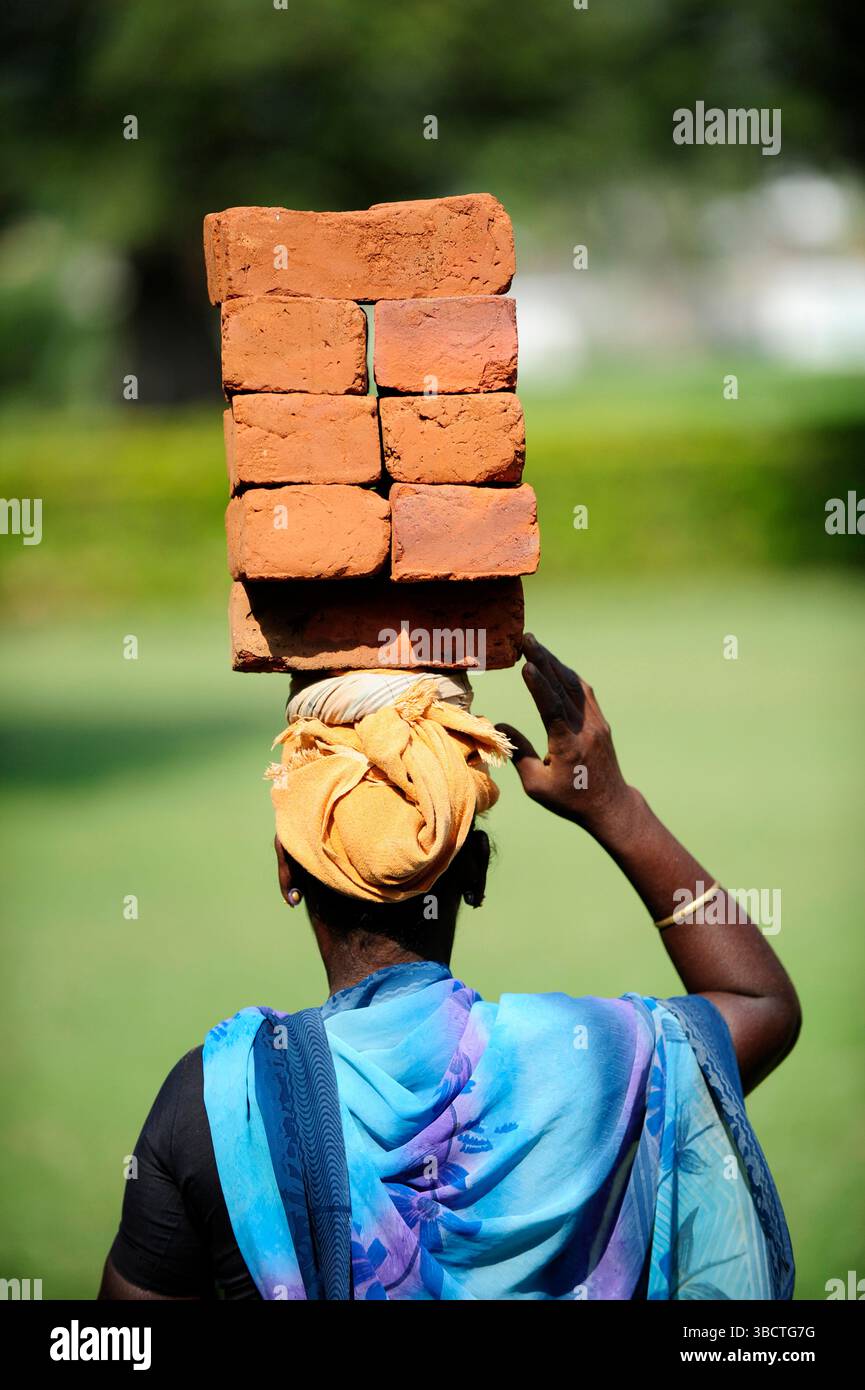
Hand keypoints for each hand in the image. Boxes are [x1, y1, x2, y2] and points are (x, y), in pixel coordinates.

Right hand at [497, 634, 635, 838]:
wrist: (609, 805)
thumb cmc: (569, 799)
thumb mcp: (536, 785)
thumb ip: (519, 753)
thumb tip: (500, 726)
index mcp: (568, 746)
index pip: (552, 708)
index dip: (539, 685)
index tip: (525, 663)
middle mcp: (585, 729)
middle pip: (562, 688)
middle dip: (543, 660)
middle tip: (525, 638)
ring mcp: (596, 723)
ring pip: (574, 685)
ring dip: (554, 662)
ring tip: (535, 644)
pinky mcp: (599, 722)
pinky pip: (583, 692)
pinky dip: (567, 675)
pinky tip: (555, 664)